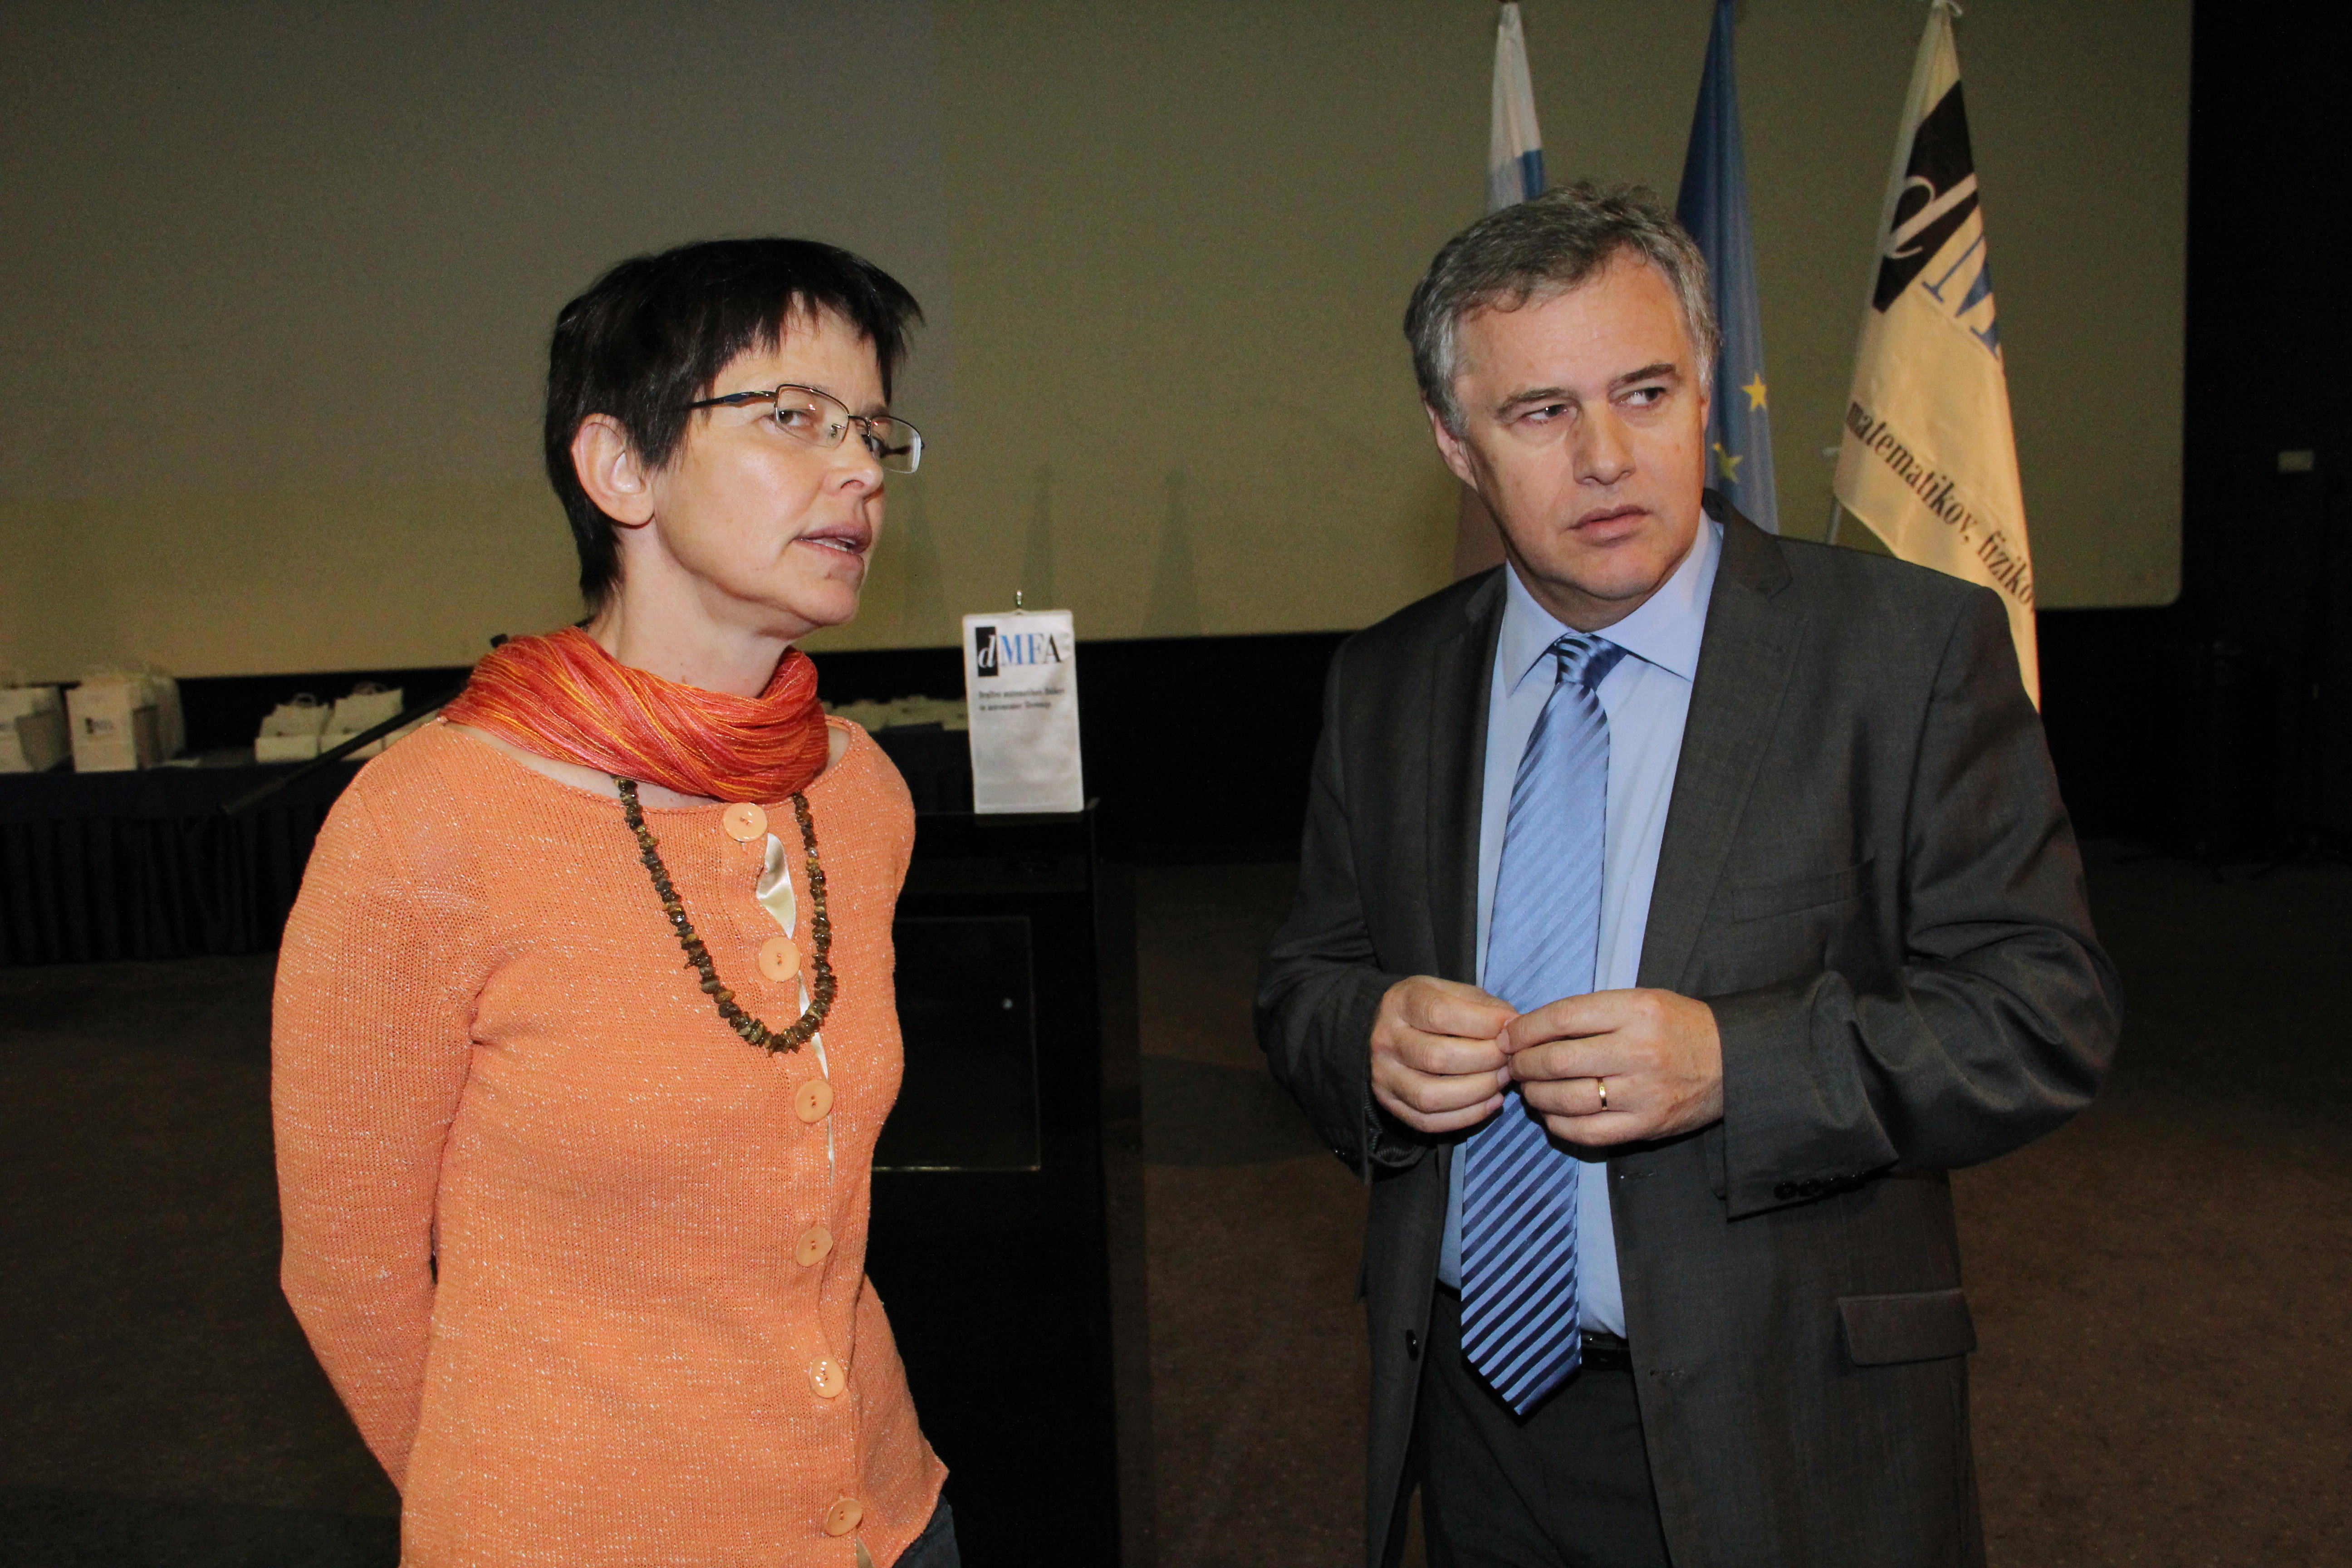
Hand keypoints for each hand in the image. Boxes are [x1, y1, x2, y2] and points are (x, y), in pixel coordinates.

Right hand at [1369, 976, 1516, 1135]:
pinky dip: (1468, 1116)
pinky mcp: (1390, 1104)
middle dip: (1485, 1060)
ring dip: (1478, 1091)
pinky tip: (1492, 1101)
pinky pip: (1429, 1121)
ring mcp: (1382, 1076)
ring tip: (1503, 1079)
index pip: (1440, 1014)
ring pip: (1430, 1096)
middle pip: (1437, 1057)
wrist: (1396, 1031)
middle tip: (1510, 1058)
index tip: (1510, 1027)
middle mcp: (1384, 1040)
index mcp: (1399, 1002)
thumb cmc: (1435, 1010)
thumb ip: (1484, 1006)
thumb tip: (1513, 1027)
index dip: (1482, 1023)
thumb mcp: (1455, 993)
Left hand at [1501, 988, 1722, 1145]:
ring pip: (1567, 1099)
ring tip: (1529, 1088)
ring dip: (1536, 1095)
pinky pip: (1587, 1132)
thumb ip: (1590, 1013)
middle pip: (1558, 1060)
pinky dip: (1559, 1125)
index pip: (1562, 1018)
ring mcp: (1643, 1093)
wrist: (1731, 1060)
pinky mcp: (1647, 1125)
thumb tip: (1528, 1029)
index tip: (1508, 1036)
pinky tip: (1551, 1114)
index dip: (1525, 1029)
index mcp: (1635, 1011)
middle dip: (1523, 1064)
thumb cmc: (1677, 1026)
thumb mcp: (1639, 1001)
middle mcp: (1638, 1051)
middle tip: (1514, 1064)